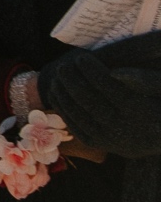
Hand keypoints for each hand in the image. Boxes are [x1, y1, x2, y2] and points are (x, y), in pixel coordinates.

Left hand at [40, 51, 160, 156]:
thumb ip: (145, 79)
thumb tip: (115, 72)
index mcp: (139, 111)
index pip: (108, 87)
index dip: (91, 70)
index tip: (81, 57)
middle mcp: (122, 128)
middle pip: (88, 99)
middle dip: (72, 80)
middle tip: (64, 66)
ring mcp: (108, 139)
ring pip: (77, 113)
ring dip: (63, 93)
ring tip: (58, 77)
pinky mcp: (98, 145)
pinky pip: (75, 126)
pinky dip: (63, 109)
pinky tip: (57, 94)